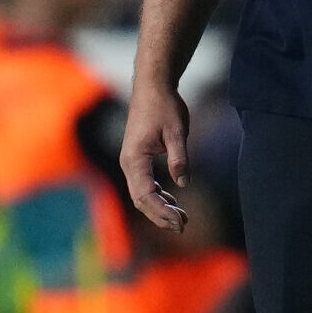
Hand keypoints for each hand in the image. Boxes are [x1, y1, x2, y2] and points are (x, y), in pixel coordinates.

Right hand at [120, 83, 192, 232]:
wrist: (152, 86)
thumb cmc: (164, 105)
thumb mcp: (177, 131)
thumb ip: (179, 158)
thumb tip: (183, 183)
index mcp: (135, 158)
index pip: (145, 195)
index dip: (162, 211)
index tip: (180, 222)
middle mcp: (128, 163)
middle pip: (140, 200)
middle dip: (160, 215)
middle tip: (183, 226)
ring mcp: (131, 161)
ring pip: (142, 194)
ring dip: (160, 207)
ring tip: (182, 218)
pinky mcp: (137, 159)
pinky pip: (144, 184)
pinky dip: (158, 196)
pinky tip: (172, 201)